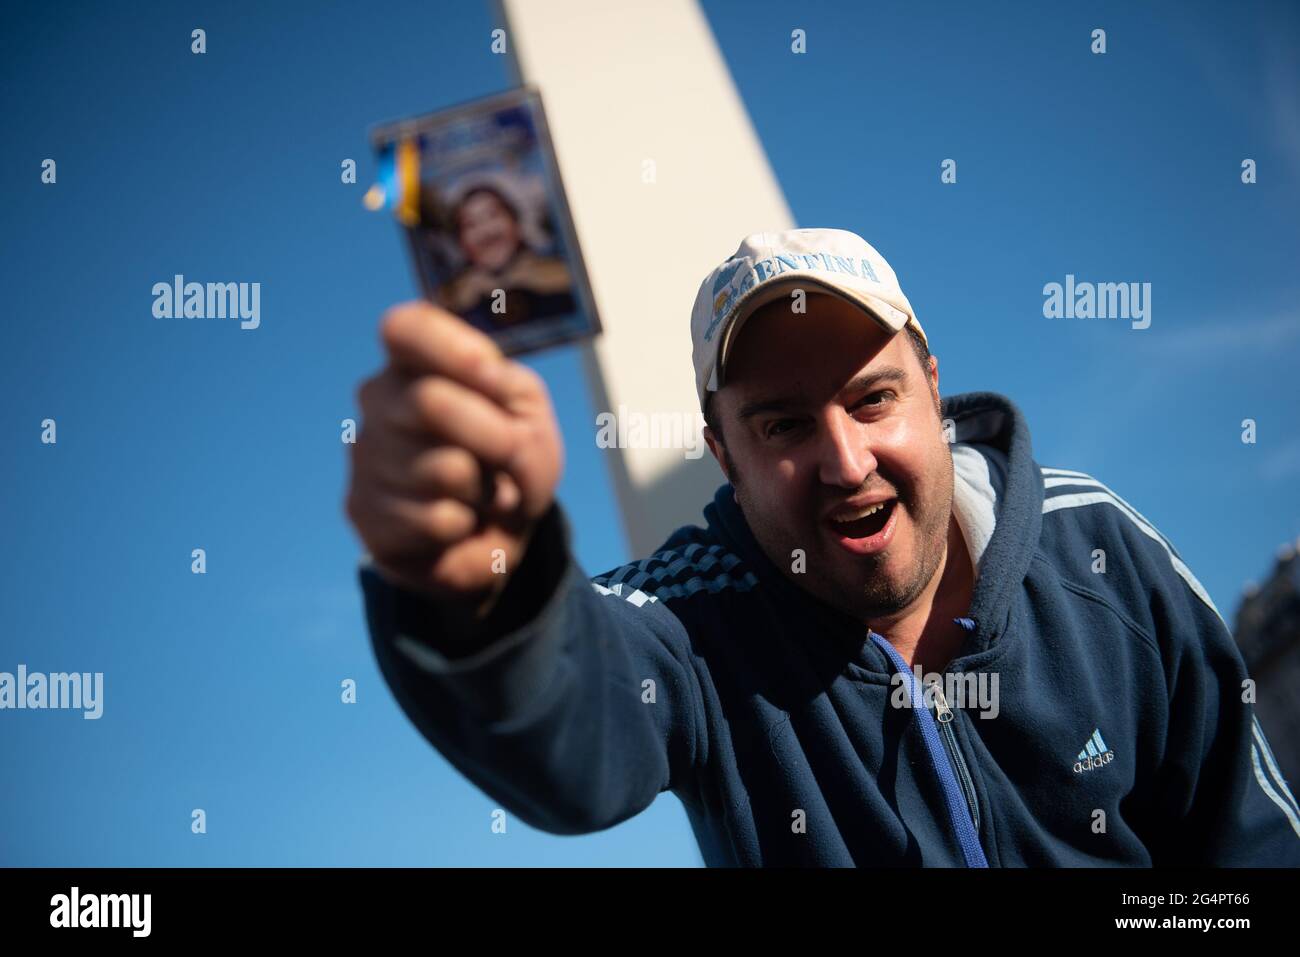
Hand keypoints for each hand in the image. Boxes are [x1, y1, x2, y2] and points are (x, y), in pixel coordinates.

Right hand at [345, 301, 563, 616]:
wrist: (492, 533)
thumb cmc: (509, 461)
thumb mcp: (531, 419)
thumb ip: (512, 393)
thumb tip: (480, 378)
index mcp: (417, 361)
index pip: (405, 328)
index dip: (450, 349)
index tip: (491, 376)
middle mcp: (379, 399)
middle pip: (429, 401)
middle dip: (491, 438)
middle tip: (505, 457)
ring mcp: (365, 454)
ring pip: (442, 469)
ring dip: (483, 489)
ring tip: (477, 490)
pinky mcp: (362, 510)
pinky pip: (435, 518)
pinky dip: (466, 524)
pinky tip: (455, 519)